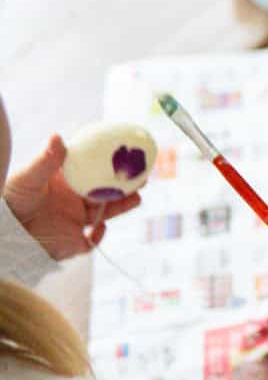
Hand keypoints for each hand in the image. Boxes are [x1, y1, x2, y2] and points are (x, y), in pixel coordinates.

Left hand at [4, 135, 140, 259]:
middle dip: (126, 186)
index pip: (94, 172)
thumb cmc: (11, 202)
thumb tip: (57, 136)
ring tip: (136, 198)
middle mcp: (75, 201)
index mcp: (66, 183)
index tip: (126, 155)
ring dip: (122, 206)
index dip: (111, 166)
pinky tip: (98, 229)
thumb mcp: (27, 178)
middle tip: (141, 177)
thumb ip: (45, 161)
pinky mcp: (74, 242)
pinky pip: (92, 241)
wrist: (5, 234)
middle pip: (107, 192)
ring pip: (106, 213)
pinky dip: (98, 236)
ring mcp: (76, 221)